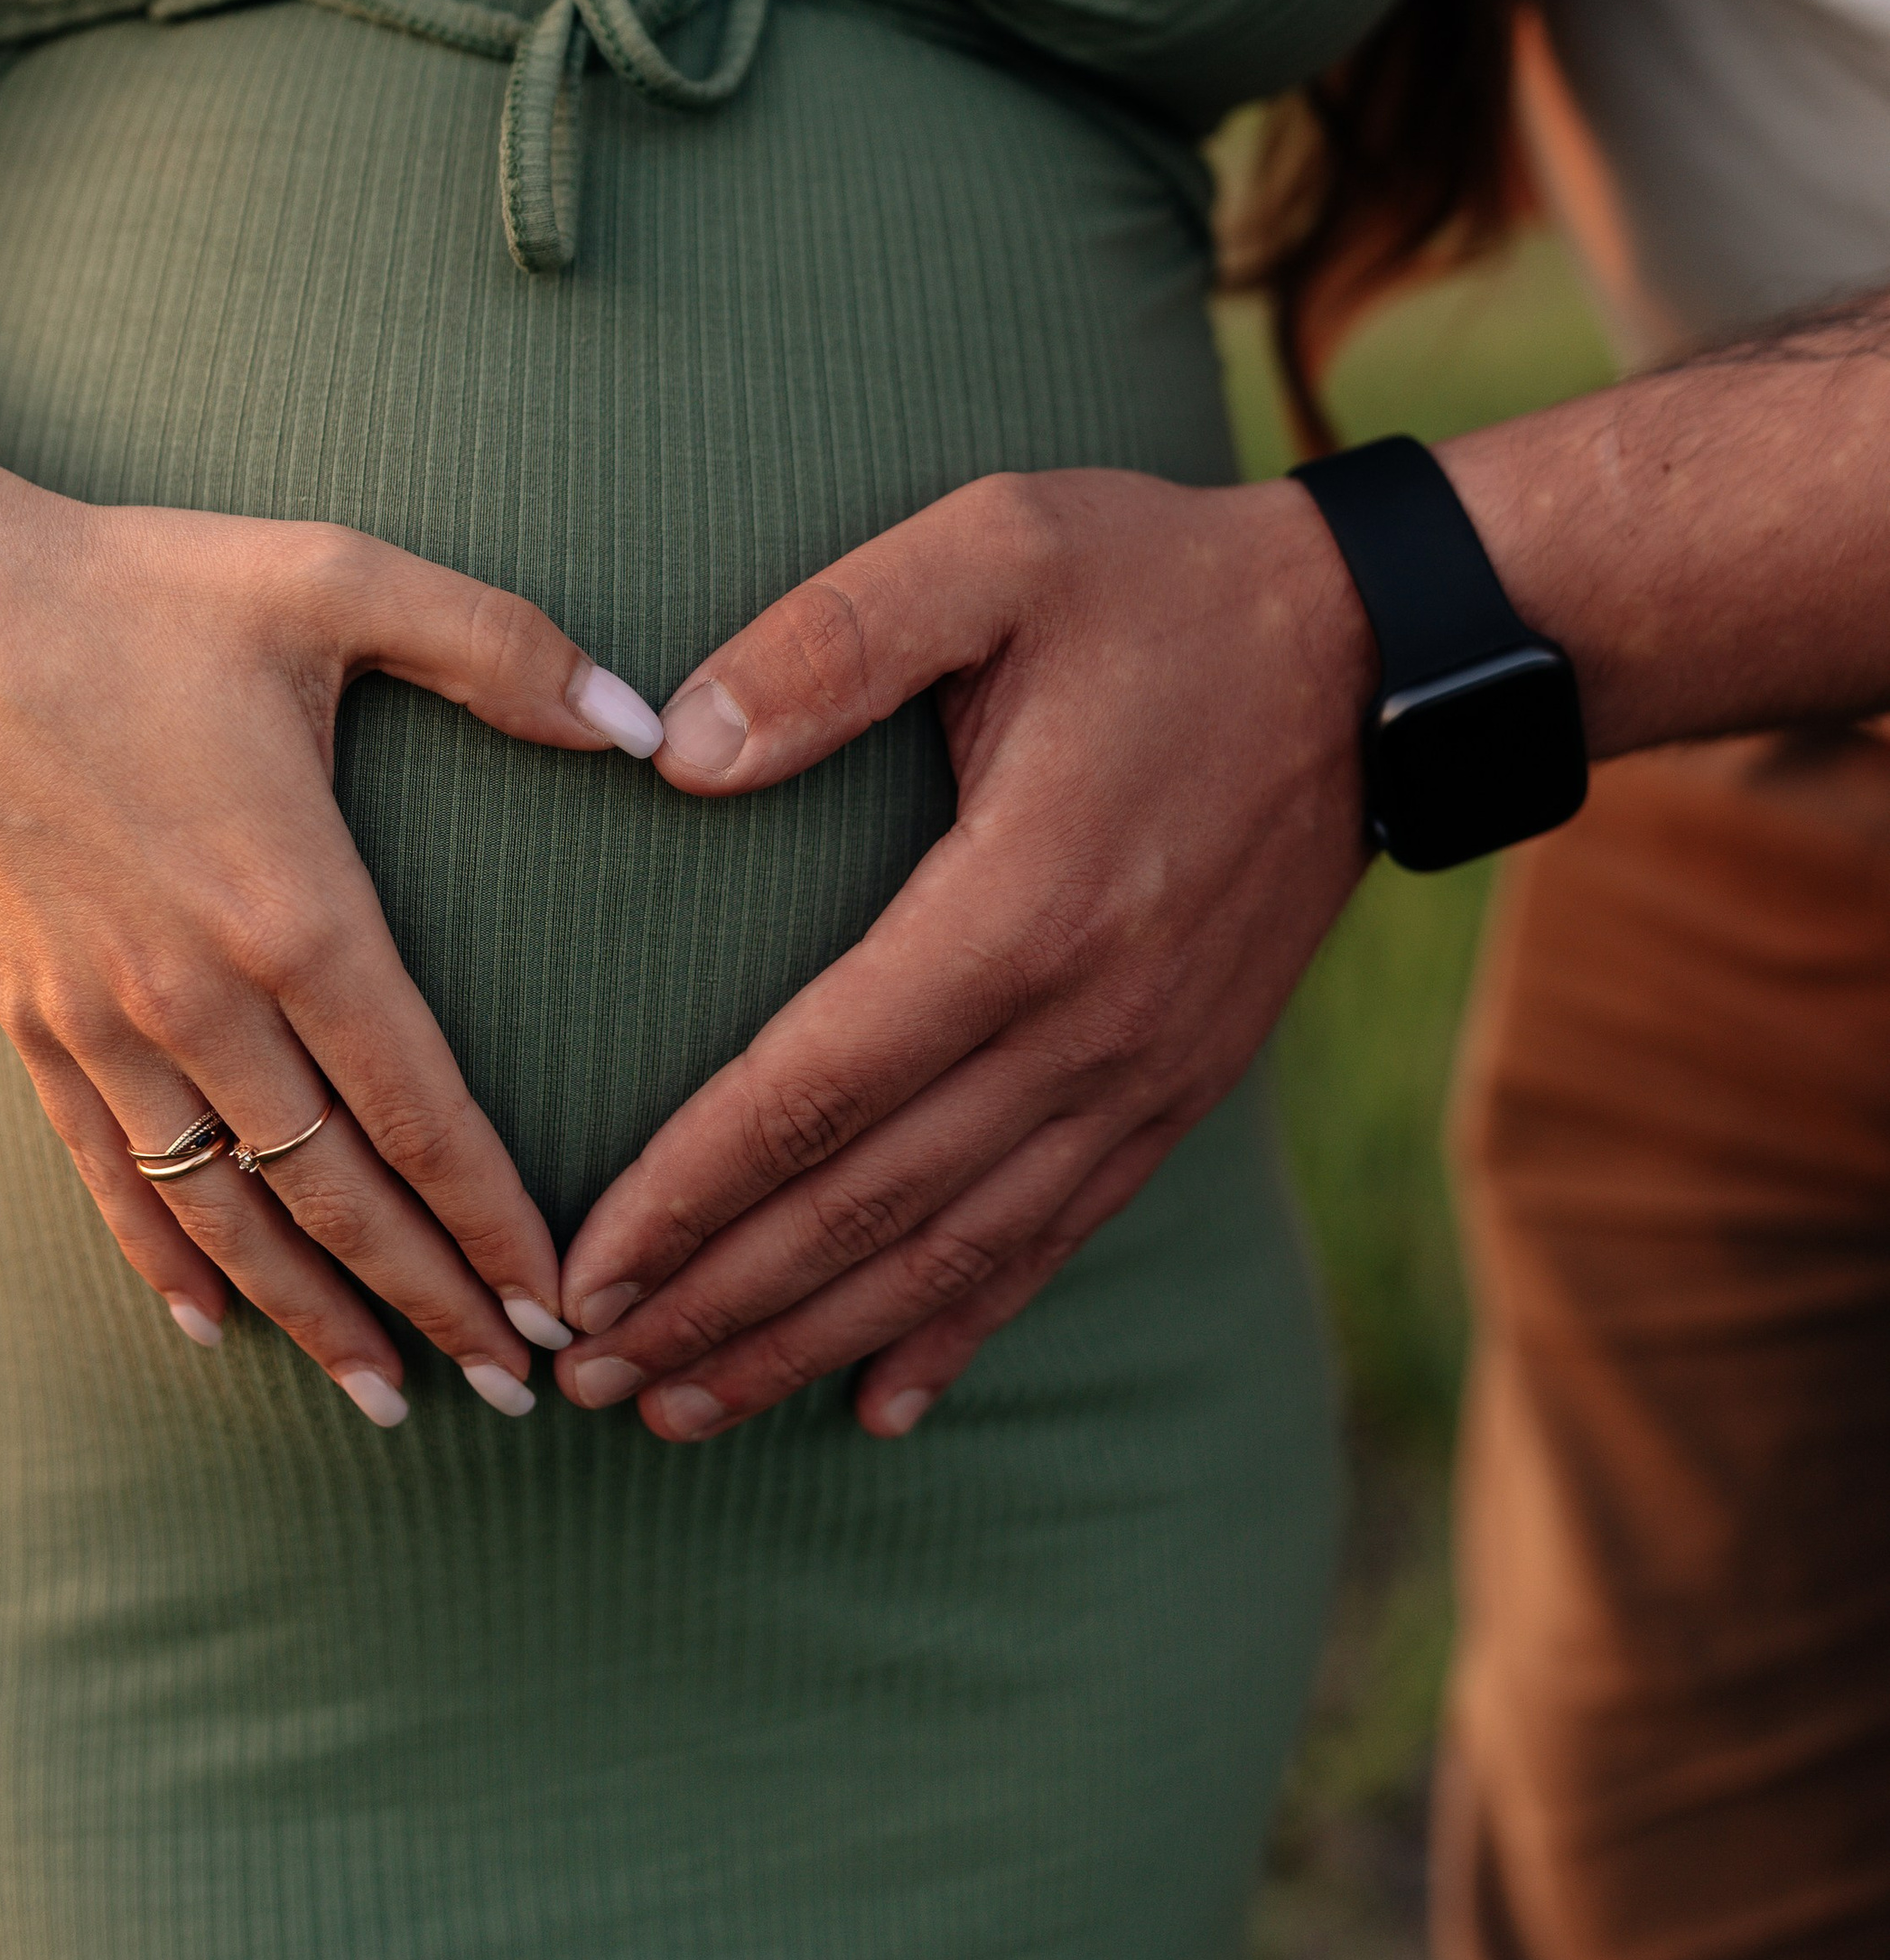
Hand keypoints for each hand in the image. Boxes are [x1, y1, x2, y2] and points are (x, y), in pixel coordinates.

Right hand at [0, 364, 661, 1424]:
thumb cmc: (147, 586)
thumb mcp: (338, 579)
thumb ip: (504, 649)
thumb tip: (647, 722)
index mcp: (294, 906)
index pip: (421, 1109)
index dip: (495, 1221)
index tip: (561, 1303)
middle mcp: (198, 996)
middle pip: (336, 1193)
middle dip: (433, 1301)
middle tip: (518, 1389)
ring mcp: (103, 1024)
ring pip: (227, 1214)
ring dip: (314, 1315)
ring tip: (393, 1398)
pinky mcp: (30, 1023)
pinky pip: (110, 1177)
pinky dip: (166, 1263)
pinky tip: (215, 1328)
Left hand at [551, 468, 1373, 1440]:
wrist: (1379, 654)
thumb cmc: (1159, 584)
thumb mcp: (995, 547)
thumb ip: (829, 640)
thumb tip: (674, 750)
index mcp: (1020, 903)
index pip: (815, 1090)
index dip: (688, 1193)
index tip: (580, 1270)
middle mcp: (1086, 1022)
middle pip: (867, 1206)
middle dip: (716, 1303)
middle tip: (588, 1374)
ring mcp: (1143, 1073)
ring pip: (952, 1253)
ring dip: (810, 1341)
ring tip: (684, 1411)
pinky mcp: (1180, 1088)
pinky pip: (1054, 1239)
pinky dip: (960, 1329)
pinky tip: (880, 1402)